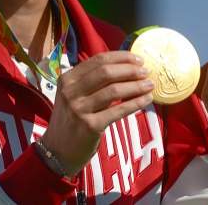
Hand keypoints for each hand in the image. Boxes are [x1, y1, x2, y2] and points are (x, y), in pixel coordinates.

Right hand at [41, 51, 152, 175]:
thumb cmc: (72, 119)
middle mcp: (70, 91)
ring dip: (136, 86)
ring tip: (150, 85)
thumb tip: (127, 67)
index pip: (98, 60)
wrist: (57, 151)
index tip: (138, 59)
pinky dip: (136, 103)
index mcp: (67, 78)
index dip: (121, 58)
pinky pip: (118, 110)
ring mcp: (79, 109)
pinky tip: (146, 100)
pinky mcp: (90, 126)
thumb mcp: (74, 95)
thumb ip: (93, 81)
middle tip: (146, 72)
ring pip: (114, 90)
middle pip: (106, 72)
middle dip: (130, 70)